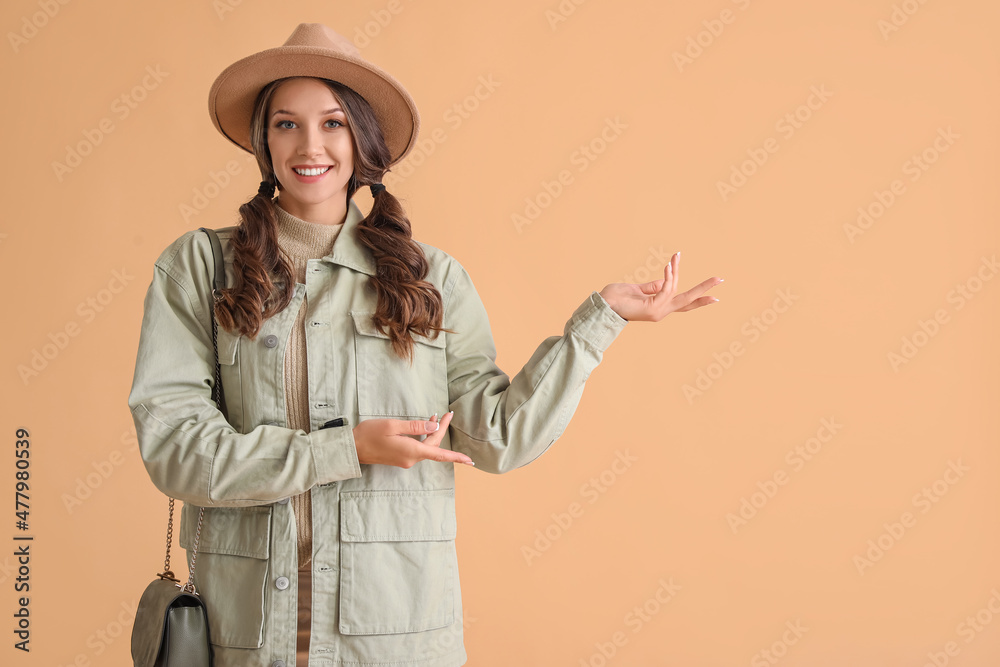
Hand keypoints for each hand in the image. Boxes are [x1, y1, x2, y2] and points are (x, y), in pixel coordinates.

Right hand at [353, 411, 474, 467]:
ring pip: (426, 447)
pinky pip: (418, 448)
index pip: (439, 454)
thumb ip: (415, 426)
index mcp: (411, 451)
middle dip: (442, 430)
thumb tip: (434, 426)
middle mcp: (411, 459)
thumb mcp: (393, 425)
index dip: (456, 457)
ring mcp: (406, 460)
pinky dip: (424, 438)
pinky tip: (424, 427)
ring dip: (433, 433)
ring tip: (437, 416)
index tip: (470, 461)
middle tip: (448, 414)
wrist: (352, 448)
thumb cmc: (370, 434)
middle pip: (433, 446)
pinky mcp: (401, 458)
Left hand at [599, 251, 722, 321]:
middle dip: (704, 289)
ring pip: (677, 291)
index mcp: (659, 307)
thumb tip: (664, 280)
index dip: (699, 299)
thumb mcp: (637, 289)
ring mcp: (657, 312)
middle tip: (720, 278)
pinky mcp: (651, 309)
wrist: (602, 305)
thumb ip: (652, 286)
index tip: (715, 297)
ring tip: (677, 256)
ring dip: (676, 271)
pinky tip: (668, 265)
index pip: (683, 303)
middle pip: (688, 301)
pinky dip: (668, 277)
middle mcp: (661, 312)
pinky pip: (665, 290)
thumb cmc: (616, 297)